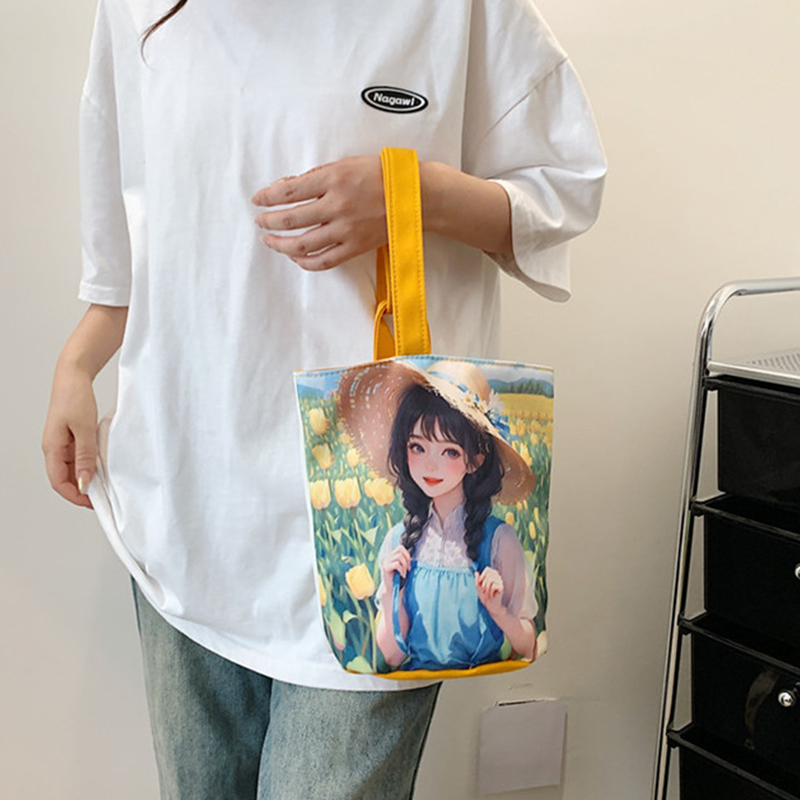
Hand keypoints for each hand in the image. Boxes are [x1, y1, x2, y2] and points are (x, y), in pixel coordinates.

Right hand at [42, 365, 97, 508]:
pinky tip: (103, 468)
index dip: (75, 496)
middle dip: (82, 491)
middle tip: (103, 498)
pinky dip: (90, 466)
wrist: (74, 375)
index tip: (93, 503)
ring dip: (87, 478)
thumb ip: (85, 456)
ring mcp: (62, 444)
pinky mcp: (71, 438)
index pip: (58, 482)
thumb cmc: (75, 397)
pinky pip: (78, 458)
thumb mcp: (84, 428)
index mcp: (52, 448)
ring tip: (105, 485)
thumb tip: (85, 482)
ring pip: (72, 470)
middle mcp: (54, 448)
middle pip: (65, 479)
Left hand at [251, 156, 385, 270]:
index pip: (288, 191)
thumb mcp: (346, 164)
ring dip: (280, 244)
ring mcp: (346, 230)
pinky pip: (324, 261)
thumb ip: (317, 176)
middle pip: (290, 219)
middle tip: (260, 220)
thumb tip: (287, 186)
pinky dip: (305, 262)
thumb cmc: (382, 176)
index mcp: (333, 180)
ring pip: (302, 244)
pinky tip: (296, 257)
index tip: (257, 199)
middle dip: (268, 220)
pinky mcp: (355, 247)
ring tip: (270, 240)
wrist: (414, 196)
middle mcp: (337, 206)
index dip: (267, 196)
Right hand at [381, 545, 411, 586]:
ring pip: (399, 556)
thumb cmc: (398, 578)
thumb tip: (411, 558)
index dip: (407, 554)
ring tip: (404, 573)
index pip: (400, 547)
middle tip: (407, 568)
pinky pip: (397, 564)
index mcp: (391, 556)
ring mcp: (386, 562)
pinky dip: (402, 570)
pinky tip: (402, 575)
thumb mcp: (402, 567)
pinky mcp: (385, 568)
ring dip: (404, 565)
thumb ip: (405, 561)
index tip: (409, 563)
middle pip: (400, 550)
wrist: (391, 589)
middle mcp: (388, 557)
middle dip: (406, 559)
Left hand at [475, 567, 504, 616]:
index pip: (488, 569)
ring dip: (486, 587)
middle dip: (484, 583)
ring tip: (487, 593)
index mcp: (492, 576)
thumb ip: (477, 580)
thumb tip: (476, 572)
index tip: (480, 582)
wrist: (490, 605)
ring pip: (491, 579)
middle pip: (489, 574)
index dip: (483, 575)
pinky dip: (490, 592)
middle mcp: (497, 577)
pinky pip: (494, 586)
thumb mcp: (478, 588)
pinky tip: (491, 596)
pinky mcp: (501, 588)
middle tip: (484, 590)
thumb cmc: (485, 596)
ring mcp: (500, 582)